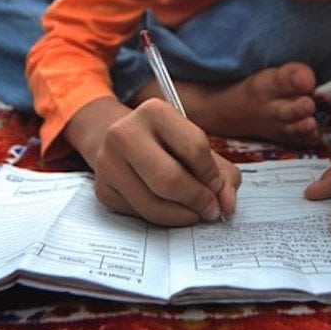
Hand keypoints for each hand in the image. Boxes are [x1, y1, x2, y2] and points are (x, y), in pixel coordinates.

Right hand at [66, 97, 240, 225]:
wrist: (120, 140)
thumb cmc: (167, 144)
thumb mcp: (197, 146)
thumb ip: (222, 174)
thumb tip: (227, 205)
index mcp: (155, 111)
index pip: (194, 148)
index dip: (212, 175)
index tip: (217, 187)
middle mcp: (125, 133)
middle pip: (169, 180)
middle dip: (197, 200)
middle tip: (210, 209)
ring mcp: (108, 162)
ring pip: (153, 204)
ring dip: (182, 215)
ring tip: (194, 213)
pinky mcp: (103, 189)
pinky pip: (139, 214)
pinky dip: (162, 218)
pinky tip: (170, 210)